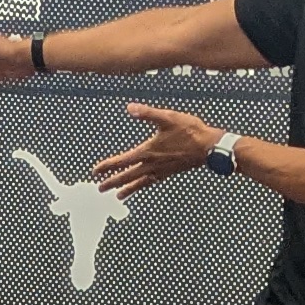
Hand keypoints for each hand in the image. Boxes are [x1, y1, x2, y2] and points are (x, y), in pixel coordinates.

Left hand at [91, 104, 228, 195]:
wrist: (209, 147)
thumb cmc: (190, 131)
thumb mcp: (167, 117)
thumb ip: (147, 113)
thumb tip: (130, 108)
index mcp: (148, 151)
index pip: (122, 161)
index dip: (107, 166)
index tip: (95, 171)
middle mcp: (152, 164)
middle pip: (127, 176)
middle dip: (113, 182)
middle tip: (100, 188)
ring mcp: (161, 170)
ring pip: (139, 182)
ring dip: (127, 189)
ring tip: (118, 196)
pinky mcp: (170, 172)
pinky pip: (151, 182)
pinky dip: (143, 186)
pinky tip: (141, 186)